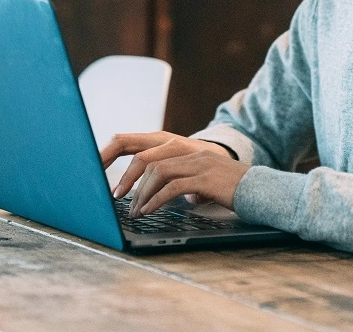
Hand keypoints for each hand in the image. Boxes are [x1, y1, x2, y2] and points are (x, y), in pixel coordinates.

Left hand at [99, 132, 249, 217]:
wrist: (257, 187)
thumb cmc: (222, 185)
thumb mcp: (192, 174)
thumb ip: (170, 176)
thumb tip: (140, 193)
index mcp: (176, 145)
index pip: (135, 142)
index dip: (110, 152)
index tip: (95, 170)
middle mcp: (184, 147)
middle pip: (142, 156)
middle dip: (124, 178)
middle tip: (115, 197)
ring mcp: (195, 160)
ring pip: (156, 171)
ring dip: (140, 193)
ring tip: (134, 211)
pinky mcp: (204, 176)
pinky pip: (173, 186)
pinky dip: (157, 199)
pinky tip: (149, 210)